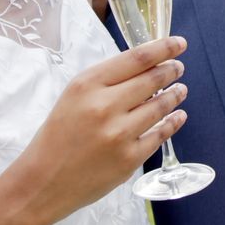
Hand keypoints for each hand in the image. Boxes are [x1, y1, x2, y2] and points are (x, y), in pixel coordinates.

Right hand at [22, 36, 188, 220]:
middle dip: (171, 70)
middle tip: (178, 67)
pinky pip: (160, 135)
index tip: (179, 43)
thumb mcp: (74, 96)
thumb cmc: (58, 135)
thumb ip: (107, 80)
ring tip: (180, 90)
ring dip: (175, 95)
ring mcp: (119, 134)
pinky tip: (178, 116)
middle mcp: (104, 106)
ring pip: (160, 107)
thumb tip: (146, 65)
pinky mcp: (129, 159)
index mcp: (87, 85)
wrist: (43, 180)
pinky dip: (173, 123)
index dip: (164, 48)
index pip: (137, 58)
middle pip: (152, 80)